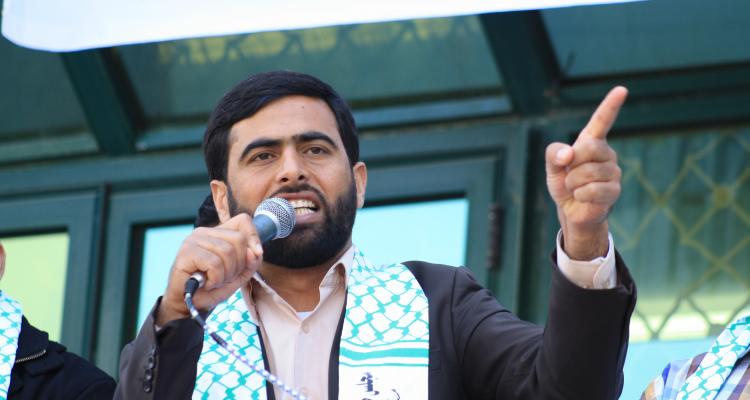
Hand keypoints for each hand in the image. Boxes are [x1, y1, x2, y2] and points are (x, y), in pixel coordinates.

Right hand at [156, 213, 262, 325]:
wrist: (189, 304)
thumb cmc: (212, 287)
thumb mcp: (238, 275)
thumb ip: (251, 262)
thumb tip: (255, 252)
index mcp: (218, 233)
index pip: (243, 221)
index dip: (253, 237)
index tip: (255, 255)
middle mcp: (205, 232)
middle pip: (239, 239)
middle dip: (238, 264)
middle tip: (225, 277)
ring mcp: (194, 240)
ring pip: (227, 252)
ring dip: (226, 275)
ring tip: (214, 281)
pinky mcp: (187, 252)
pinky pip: (214, 264)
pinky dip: (215, 279)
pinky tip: (206, 283)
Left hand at [545, 86, 626, 259]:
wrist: (571, 210)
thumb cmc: (564, 183)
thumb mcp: (552, 166)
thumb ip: (553, 153)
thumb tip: (568, 154)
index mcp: (591, 142)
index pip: (602, 120)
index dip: (611, 105)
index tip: (621, 89)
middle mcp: (606, 154)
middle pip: (588, 148)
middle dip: (572, 163)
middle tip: (570, 174)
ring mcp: (613, 172)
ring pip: (588, 172)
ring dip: (573, 182)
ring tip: (576, 188)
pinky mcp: (614, 190)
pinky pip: (593, 190)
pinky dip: (580, 195)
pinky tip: (583, 197)